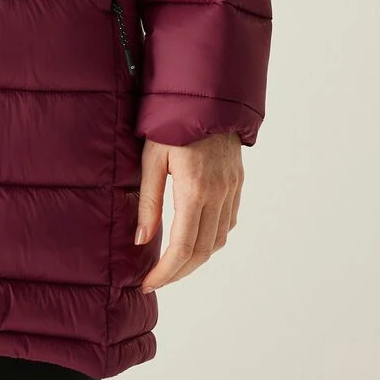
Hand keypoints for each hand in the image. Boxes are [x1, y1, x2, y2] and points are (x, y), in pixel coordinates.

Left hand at [134, 131, 243, 291]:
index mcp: (194, 189)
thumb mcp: (151, 159)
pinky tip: (195, 239)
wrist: (206, 96)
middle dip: (179, 272)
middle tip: (157, 280)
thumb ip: (148, 201)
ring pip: (218, 240)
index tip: (148, 283)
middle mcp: (218, 194)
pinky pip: (228, 223)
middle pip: (202, 251)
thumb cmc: (171, 123)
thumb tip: (141, 241)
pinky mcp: (237, 184)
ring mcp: (232, 190)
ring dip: (196, 258)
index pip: (182, 246)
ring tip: (173, 264)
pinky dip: (212, 239)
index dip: (166, 271)